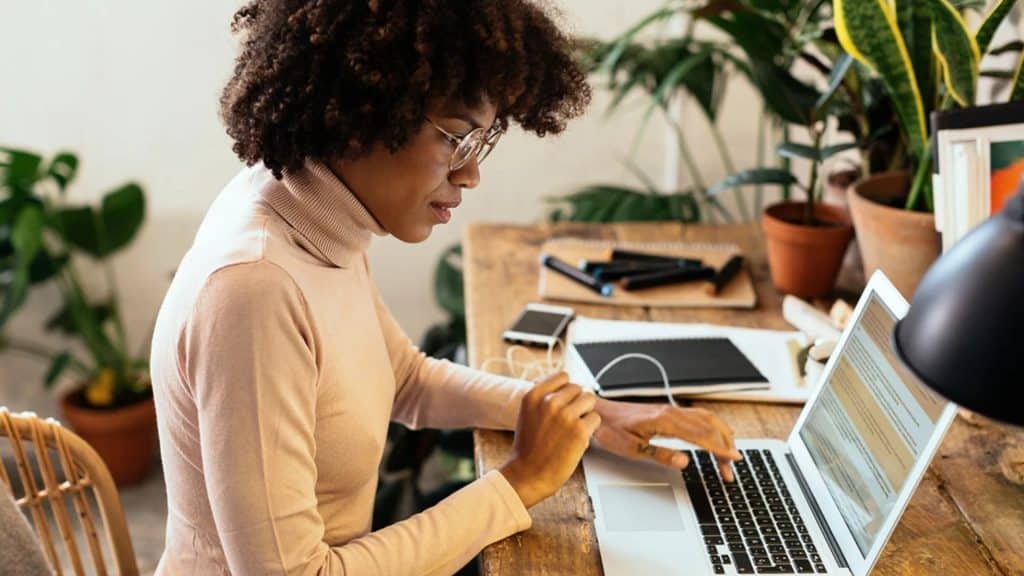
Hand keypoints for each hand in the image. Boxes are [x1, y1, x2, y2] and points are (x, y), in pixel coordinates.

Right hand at [499, 372, 601, 507]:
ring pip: (590, 399)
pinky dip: (590, 429)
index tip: (563, 403)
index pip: (563, 376)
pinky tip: (576, 439)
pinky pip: (595, 418)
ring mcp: (565, 415)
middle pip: (578, 388)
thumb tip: (567, 385)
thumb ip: (545, 397)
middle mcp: (549, 402)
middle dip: (576, 403)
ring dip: (585, 413)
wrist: (528, 474)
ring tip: (573, 428)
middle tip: (567, 421)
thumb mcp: (528, 413)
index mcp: (534, 395)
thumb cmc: (529, 447)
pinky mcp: (580, 431)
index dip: (566, 390)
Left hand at [592, 398, 741, 481]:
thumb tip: (684, 461)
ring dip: (721, 436)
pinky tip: (716, 433)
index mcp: (665, 421)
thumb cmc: (611, 430)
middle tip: (730, 469)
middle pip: (709, 427)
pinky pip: (697, 416)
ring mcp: (671, 410)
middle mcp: (672, 412)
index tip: (734, 459)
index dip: (720, 448)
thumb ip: (660, 454)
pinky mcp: (668, 412)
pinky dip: (712, 426)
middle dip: (724, 447)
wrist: (599, 413)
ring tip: (728, 455)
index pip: (701, 435)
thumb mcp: (632, 448)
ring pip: (706, 419)